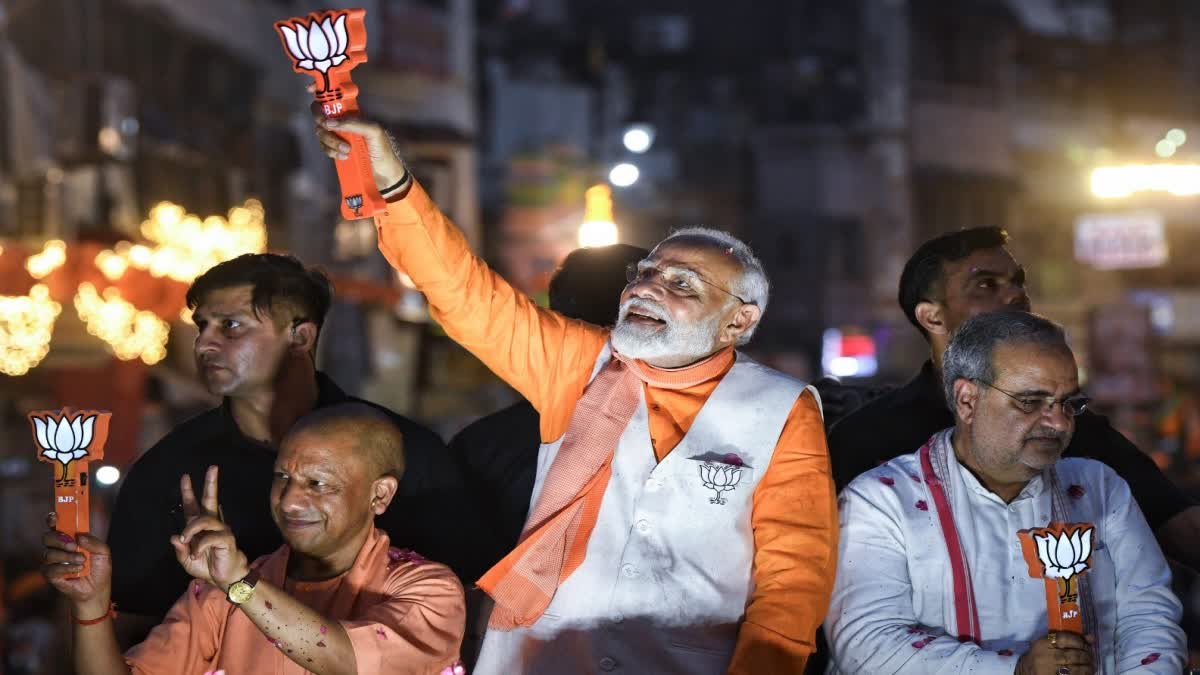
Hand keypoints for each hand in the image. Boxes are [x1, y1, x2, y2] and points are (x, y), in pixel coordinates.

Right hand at [41, 512, 112, 616]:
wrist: (96, 589)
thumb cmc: (98, 568)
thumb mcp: (103, 552)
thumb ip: (94, 542)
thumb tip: (80, 536)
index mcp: (70, 537)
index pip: (55, 524)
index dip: (52, 519)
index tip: (56, 517)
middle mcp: (58, 547)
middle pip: (47, 537)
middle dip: (59, 539)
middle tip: (73, 545)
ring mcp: (52, 561)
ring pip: (48, 553)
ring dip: (67, 557)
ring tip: (81, 561)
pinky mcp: (50, 574)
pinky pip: (50, 569)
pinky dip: (66, 568)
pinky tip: (77, 570)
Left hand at [169, 466, 248, 591]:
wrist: (224, 578)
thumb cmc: (206, 566)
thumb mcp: (186, 560)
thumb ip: (180, 550)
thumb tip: (174, 537)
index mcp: (199, 527)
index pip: (192, 506)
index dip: (188, 492)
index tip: (185, 477)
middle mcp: (211, 524)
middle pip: (211, 499)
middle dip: (211, 483)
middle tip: (213, 468)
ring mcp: (220, 529)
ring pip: (204, 520)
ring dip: (191, 529)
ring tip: (186, 540)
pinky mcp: (226, 538)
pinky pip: (210, 537)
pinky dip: (200, 546)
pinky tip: (197, 554)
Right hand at [308, 89, 406, 191]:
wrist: (384, 175)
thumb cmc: (383, 150)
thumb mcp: (374, 131)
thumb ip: (354, 123)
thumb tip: (330, 122)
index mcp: (352, 113)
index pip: (332, 97)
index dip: (320, 90)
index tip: (310, 89)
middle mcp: (342, 122)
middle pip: (321, 116)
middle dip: (323, 124)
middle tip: (331, 131)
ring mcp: (338, 136)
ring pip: (320, 133)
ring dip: (331, 142)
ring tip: (347, 151)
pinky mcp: (335, 151)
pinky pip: (324, 147)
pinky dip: (331, 152)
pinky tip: (344, 157)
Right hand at [1016, 632, 1093, 674]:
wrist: (1026, 670)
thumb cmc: (1040, 654)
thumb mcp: (1049, 643)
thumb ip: (1069, 640)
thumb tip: (1091, 637)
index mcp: (1042, 644)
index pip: (1064, 639)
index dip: (1079, 641)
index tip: (1085, 645)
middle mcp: (1045, 656)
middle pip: (1071, 654)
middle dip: (1085, 656)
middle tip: (1090, 657)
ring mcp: (1048, 669)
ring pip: (1073, 668)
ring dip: (1086, 668)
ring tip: (1090, 666)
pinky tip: (1086, 673)